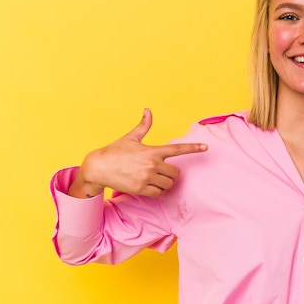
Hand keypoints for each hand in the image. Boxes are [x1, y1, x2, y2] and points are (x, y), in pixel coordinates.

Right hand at [68, 109, 206, 197]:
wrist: (97, 168)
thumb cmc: (115, 151)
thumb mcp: (130, 138)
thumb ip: (143, 126)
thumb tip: (148, 110)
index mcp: (152, 150)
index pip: (177, 149)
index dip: (193, 148)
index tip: (205, 148)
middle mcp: (152, 164)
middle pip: (176, 173)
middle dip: (171, 174)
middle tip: (161, 172)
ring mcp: (146, 177)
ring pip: (168, 184)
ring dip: (165, 183)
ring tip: (154, 179)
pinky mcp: (140, 189)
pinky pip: (159, 193)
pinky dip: (158, 191)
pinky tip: (150, 186)